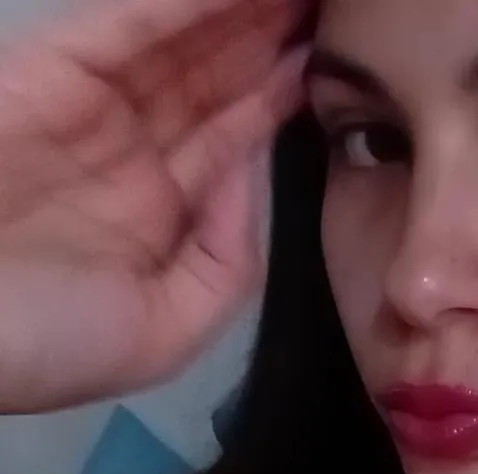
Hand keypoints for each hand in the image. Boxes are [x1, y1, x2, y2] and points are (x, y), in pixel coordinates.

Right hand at [0, 0, 308, 413]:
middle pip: (215, 79)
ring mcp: (89, 108)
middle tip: (335, 1)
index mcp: (155, 219)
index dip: (283, 94)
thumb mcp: (161, 335)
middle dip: (275, 35)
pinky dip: (187, 3)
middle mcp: (129, 154)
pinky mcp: (49, 71)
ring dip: (244, 10)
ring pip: (182, 42)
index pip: (231, 141)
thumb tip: (250, 178)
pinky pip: (131, 24)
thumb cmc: (44, 344)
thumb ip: (222, 264)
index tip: (343, 59)